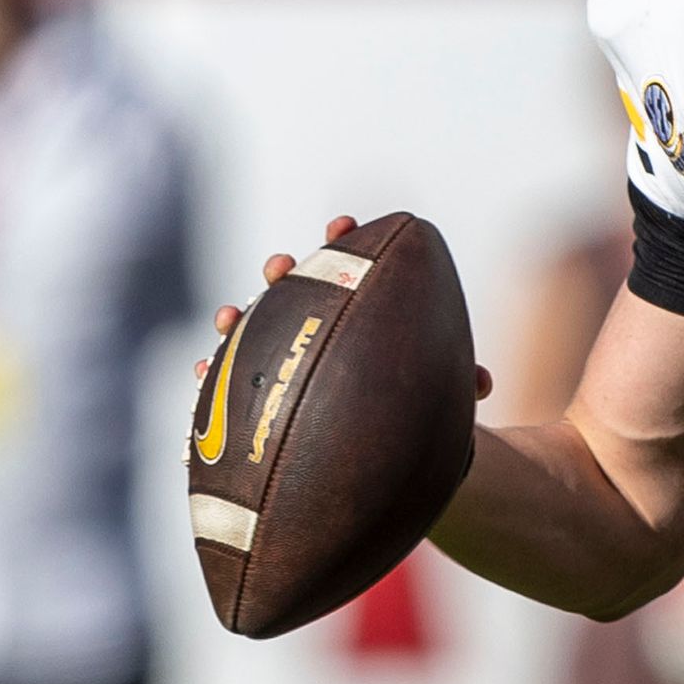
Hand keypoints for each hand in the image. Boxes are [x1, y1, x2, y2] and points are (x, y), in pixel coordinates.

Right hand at [193, 214, 493, 399]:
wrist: (388, 457)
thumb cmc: (414, 412)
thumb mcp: (438, 396)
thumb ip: (458, 383)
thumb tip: (482, 381)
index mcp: (359, 316)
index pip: (348, 268)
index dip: (342, 244)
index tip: (342, 226)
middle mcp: (316, 329)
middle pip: (294, 290)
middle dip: (283, 272)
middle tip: (281, 266)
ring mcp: (284, 359)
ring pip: (253, 331)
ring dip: (239, 318)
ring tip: (230, 314)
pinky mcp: (259, 395)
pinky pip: (228, 381)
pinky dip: (212, 372)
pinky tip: (202, 369)